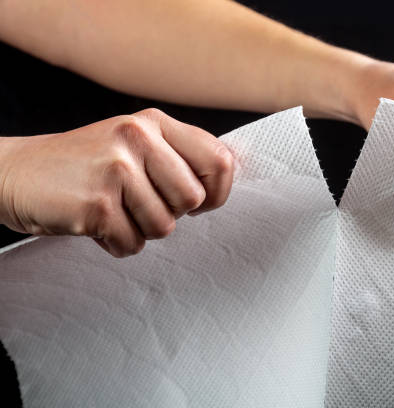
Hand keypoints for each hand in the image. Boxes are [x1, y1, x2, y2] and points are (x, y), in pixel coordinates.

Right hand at [0, 108, 233, 256]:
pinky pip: (132, 244)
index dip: (217, 192)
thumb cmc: (82, 165)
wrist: (14, 173)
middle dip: (169, 214)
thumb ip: (176, 156)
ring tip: (112, 211)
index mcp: (153, 123)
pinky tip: (95, 224)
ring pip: (164, 227)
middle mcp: (137, 138)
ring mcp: (116, 169)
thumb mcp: (132, 144)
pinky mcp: (96, 203)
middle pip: (192, 200)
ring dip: (139, 230)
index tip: (199, 204)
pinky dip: (116, 244)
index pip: (219, 160)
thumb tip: (228, 177)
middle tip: (137, 204)